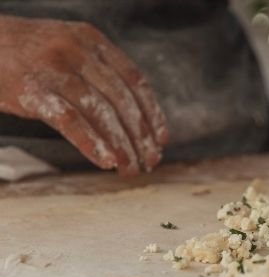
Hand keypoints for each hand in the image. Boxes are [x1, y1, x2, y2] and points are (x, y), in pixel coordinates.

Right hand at [0, 15, 167, 175]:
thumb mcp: (70, 51)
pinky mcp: (32, 91)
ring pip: (101, 113)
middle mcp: (76, 51)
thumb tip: (137, 121)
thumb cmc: (30, 55)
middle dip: (139, 137)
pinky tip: (106, 161)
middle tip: (149, 162)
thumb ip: (100, 75)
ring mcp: (54, 70)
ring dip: (121, 146)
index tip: (161, 139)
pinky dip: (92, 144)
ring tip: (130, 169)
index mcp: (92, 40)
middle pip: (121, 101)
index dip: (152, 113)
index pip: (134, 81)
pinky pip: (71, 121)